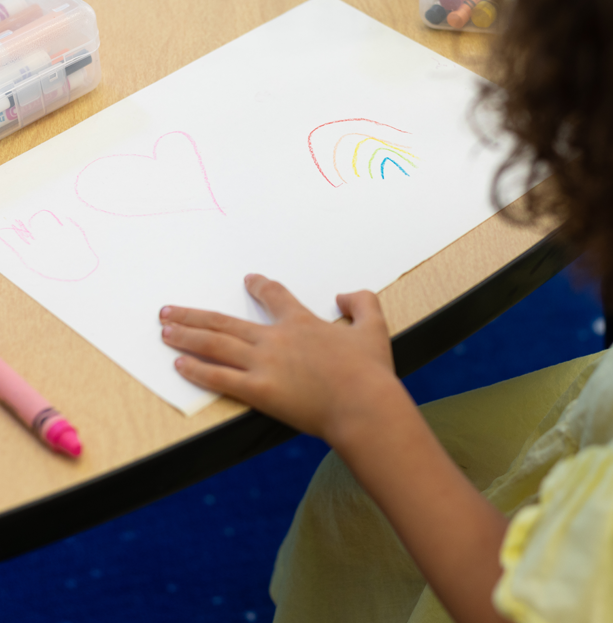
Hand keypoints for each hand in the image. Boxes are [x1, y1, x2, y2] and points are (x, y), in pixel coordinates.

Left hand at [159, 274, 397, 442]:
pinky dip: (197, 371)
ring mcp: (264, 365)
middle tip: (170, 310)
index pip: (274, 296)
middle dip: (194, 314)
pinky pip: (220, 378)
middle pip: (225, 321)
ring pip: (215, 345)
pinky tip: (179, 365)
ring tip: (164, 330)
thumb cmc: (370, 371)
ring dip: (186, 335)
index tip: (249, 280)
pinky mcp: (259, 392)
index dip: (260, 286)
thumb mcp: (374, 327)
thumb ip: (361, 302)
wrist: (363, 406)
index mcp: (301, 323)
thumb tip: (343, 294)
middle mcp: (276, 339)